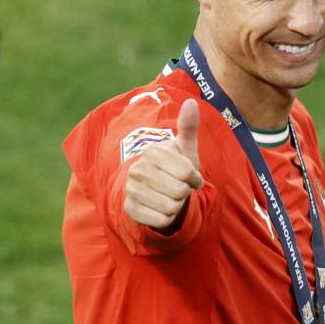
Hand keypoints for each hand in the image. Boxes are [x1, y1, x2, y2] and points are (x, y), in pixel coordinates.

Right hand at [123, 99, 203, 230]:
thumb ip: (189, 128)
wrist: (156, 192)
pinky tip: (161, 209)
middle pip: (180, 191)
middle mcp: (138, 169)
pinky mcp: (130, 209)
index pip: (187, 172)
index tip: (190, 176)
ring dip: (177, 206)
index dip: (194, 178)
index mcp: (153, 151)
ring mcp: (131, 189)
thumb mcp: (185, 149)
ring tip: (170, 197)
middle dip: (185, 193)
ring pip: (171, 207)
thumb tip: (191, 102)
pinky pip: (162, 220)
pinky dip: (168, 218)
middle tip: (178, 188)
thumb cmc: (176, 169)